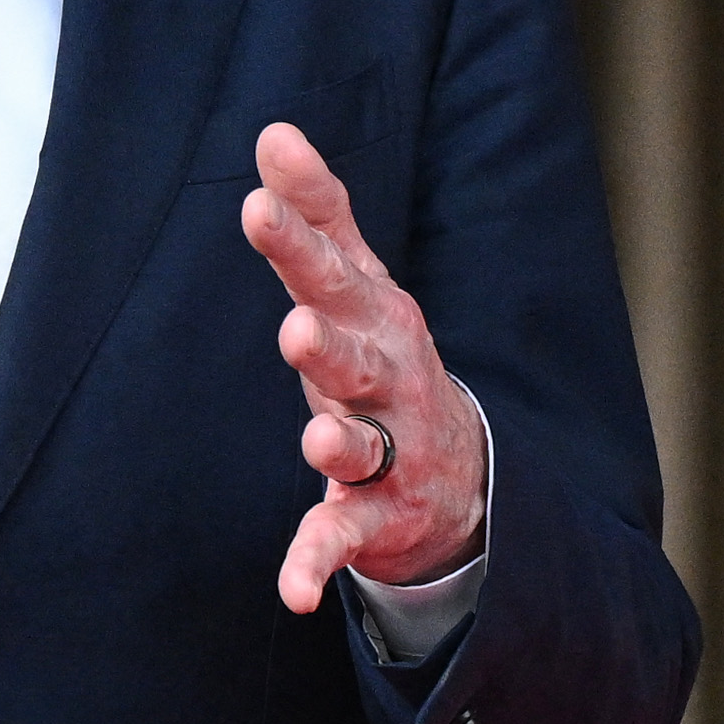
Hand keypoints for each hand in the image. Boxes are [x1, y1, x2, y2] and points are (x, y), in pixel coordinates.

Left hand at [242, 120, 491, 609]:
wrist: (461, 478)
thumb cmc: (383, 362)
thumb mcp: (359, 286)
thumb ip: (320, 213)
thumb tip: (274, 130)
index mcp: (376, 315)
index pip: (337, 261)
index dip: (303, 228)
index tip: (262, 189)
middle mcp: (389, 376)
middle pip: (355, 351)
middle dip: (329, 339)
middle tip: (297, 326)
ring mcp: (390, 449)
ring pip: (361, 445)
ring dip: (339, 442)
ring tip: (318, 440)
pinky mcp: (380, 517)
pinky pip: (345, 537)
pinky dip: (318, 563)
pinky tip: (294, 593)